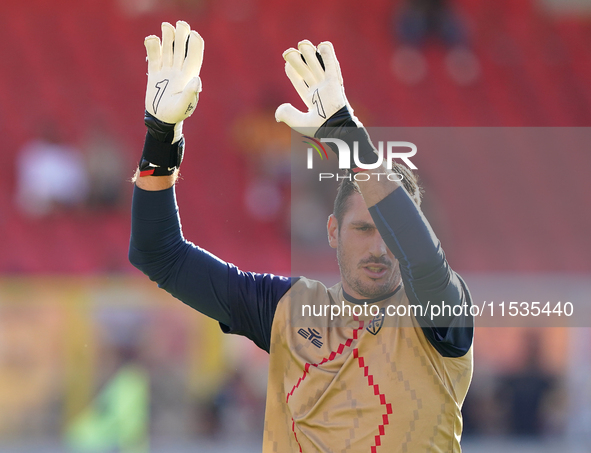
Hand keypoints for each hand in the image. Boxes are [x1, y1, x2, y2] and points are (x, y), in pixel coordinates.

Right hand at [144, 21, 203, 141]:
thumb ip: (190, 94)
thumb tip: (197, 80)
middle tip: (180, 23)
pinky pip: (154, 56)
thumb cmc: (175, 114)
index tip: (193, 34)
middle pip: (182, 48)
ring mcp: (166, 70)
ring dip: (168, 36)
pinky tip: (151, 40)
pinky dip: (152, 46)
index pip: (194, 56)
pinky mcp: (154, 72)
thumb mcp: (184, 106)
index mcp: (189, 76)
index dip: (195, 44)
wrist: (160, 119)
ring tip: (166, 26)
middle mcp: (179, 70)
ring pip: (168, 48)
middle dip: (182, 35)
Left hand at [275, 40, 360, 134]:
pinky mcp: (335, 82)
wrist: (336, 128)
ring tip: (302, 43)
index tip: (287, 64)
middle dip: (299, 60)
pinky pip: (331, 66)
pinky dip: (328, 55)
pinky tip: (323, 45)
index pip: (300, 81)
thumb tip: (277, 114)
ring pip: (317, 66)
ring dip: (310, 54)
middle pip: (307, 71)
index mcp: (311, 99)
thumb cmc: (321, 128)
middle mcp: (319, 90)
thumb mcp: (300, 123)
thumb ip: (288, 116)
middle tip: (290, 51)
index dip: (293, 72)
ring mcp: (327, 85)